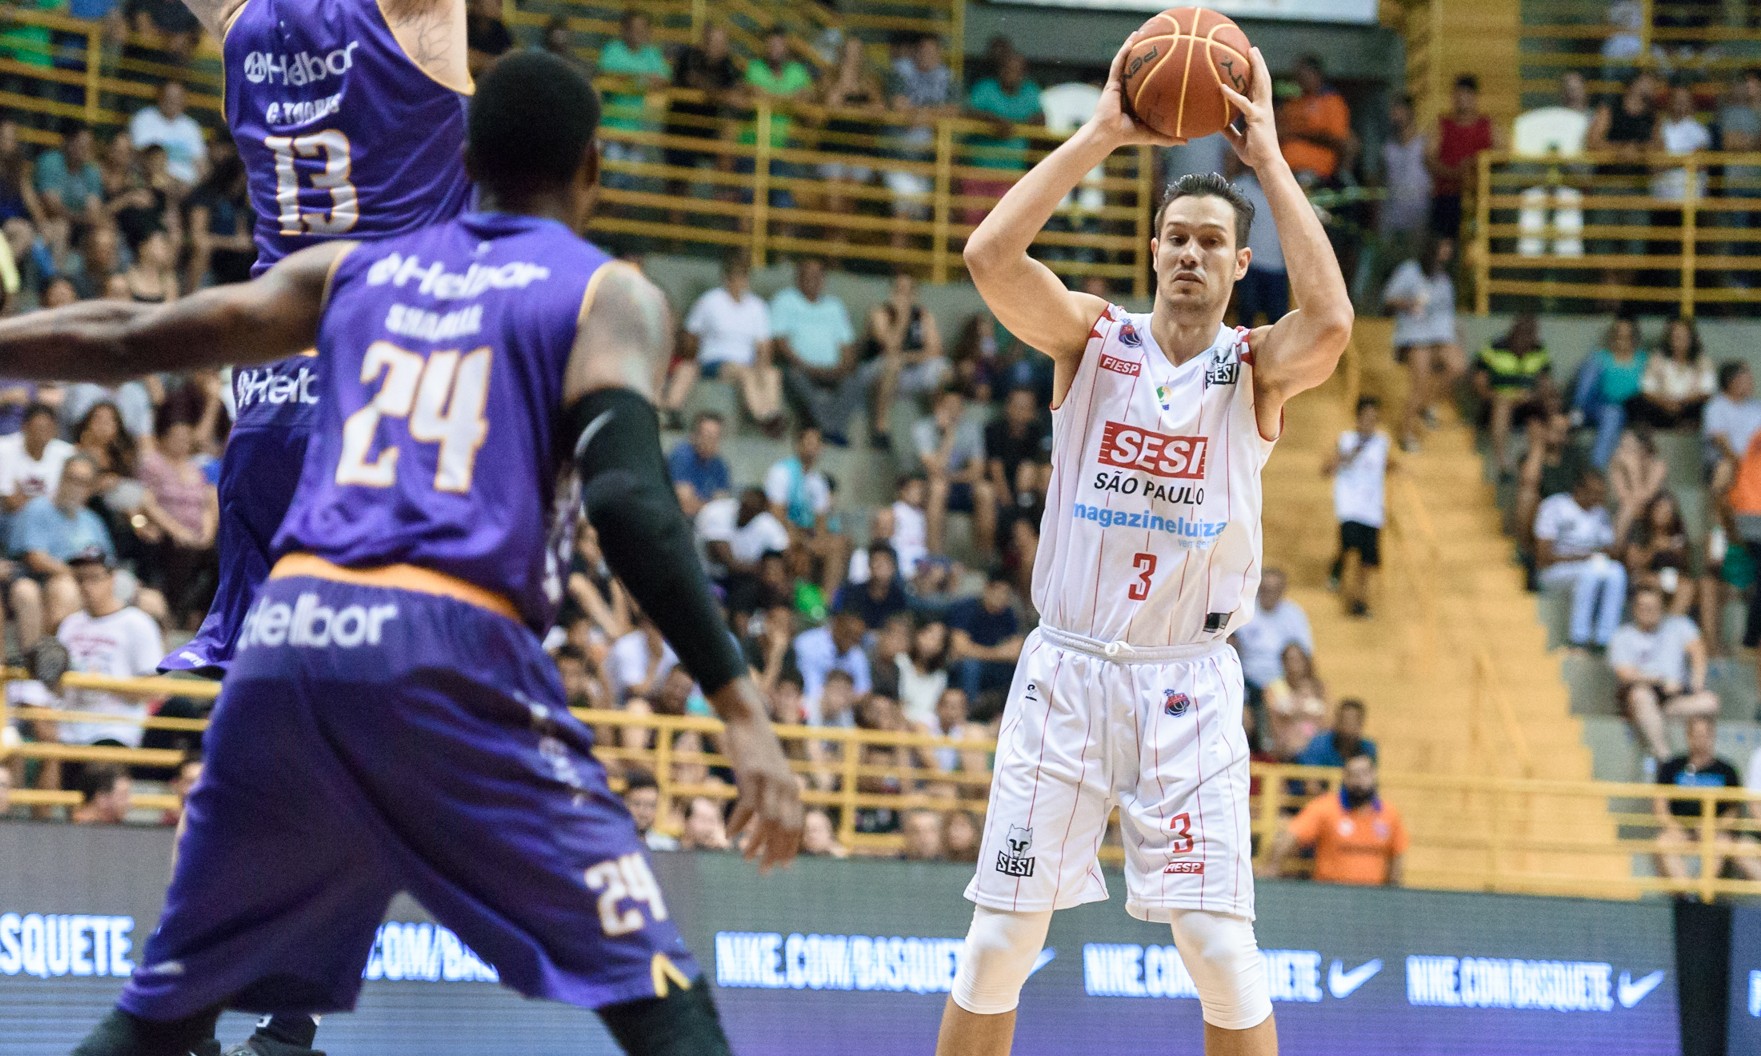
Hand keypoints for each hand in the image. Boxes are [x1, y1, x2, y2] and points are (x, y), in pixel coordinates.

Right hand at [722, 712, 802, 871]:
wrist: (749, 721)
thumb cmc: (758, 752)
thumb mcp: (771, 775)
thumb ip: (775, 795)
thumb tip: (773, 821)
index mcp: (792, 790)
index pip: (796, 826)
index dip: (789, 848)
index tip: (781, 866)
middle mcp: (786, 787)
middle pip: (785, 828)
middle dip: (775, 852)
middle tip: (763, 871)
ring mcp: (769, 781)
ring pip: (768, 821)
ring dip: (757, 843)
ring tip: (745, 856)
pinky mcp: (752, 775)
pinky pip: (747, 807)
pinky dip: (738, 825)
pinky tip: (728, 835)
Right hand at [1089, 32, 1186, 148]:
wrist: (1108, 135)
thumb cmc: (1127, 136)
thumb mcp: (1152, 134)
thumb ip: (1168, 137)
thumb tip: (1187, 142)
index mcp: (1135, 98)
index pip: (1146, 80)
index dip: (1154, 69)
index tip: (1166, 60)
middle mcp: (1127, 89)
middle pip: (1136, 67)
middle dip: (1143, 54)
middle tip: (1154, 41)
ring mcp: (1118, 85)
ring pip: (1126, 61)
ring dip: (1132, 46)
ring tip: (1139, 32)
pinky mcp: (1111, 83)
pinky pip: (1118, 64)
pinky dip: (1124, 51)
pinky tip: (1132, 41)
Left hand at [1218, 46, 1281, 170]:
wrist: (1265, 163)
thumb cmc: (1253, 153)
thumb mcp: (1237, 140)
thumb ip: (1229, 129)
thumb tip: (1217, 123)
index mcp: (1260, 110)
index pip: (1258, 88)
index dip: (1256, 74)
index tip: (1251, 61)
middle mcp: (1264, 107)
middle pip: (1263, 80)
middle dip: (1259, 64)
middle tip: (1253, 49)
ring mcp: (1262, 111)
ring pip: (1260, 84)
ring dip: (1256, 67)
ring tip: (1251, 52)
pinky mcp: (1257, 118)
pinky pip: (1243, 104)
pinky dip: (1232, 95)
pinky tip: (1222, 88)